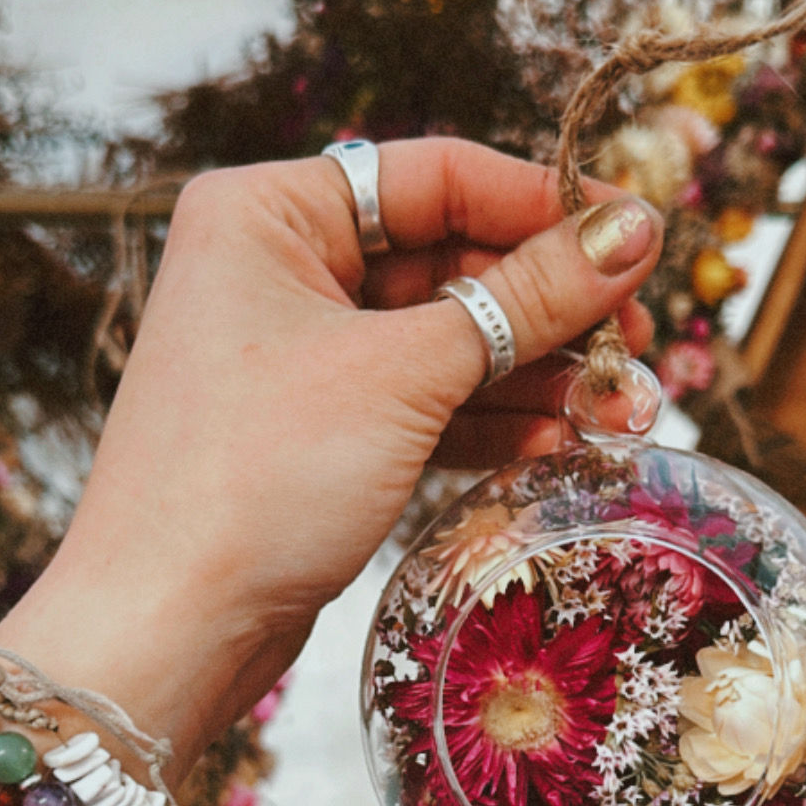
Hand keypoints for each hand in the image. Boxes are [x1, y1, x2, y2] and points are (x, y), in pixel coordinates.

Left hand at [0, 139, 661, 776]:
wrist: (163, 630)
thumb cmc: (254, 478)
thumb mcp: (404, 374)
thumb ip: (526, 298)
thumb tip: (634, 232)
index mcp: (269, 212)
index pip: (437, 175)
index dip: (547, 205)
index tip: (642, 236)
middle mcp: (277, 269)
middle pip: (451, 260)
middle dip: (552, 308)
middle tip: (638, 346)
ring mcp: (297, 356)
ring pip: (448, 341)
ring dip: (539, 375)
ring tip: (625, 413)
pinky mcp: (317, 434)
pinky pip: (426, 405)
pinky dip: (492, 423)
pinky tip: (564, 447)